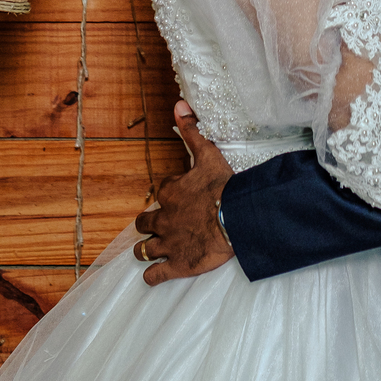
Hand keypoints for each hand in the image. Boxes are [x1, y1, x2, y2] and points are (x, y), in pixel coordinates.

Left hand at [132, 101, 234, 283]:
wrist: (237, 218)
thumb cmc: (223, 187)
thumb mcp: (207, 154)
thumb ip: (191, 131)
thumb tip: (178, 104)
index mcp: (170, 193)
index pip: (161, 192)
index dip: (169, 193)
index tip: (179, 195)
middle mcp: (164, 219)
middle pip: (144, 223)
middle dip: (148, 223)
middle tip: (157, 224)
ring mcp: (168, 245)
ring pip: (144, 250)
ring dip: (145, 249)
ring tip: (147, 249)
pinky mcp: (177, 265)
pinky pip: (155, 275)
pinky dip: (152, 276)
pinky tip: (153, 275)